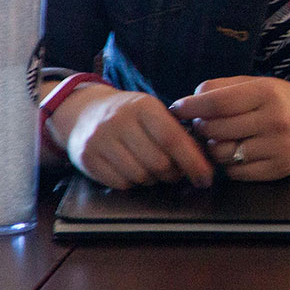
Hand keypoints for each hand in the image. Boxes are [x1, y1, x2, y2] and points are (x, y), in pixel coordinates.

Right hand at [53, 85, 212, 188]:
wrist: (83, 112)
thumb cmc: (130, 115)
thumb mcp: (153, 112)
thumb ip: (176, 131)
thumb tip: (203, 161)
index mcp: (143, 106)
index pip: (172, 138)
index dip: (192, 161)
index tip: (206, 177)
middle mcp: (119, 121)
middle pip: (158, 162)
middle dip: (173, 173)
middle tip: (176, 172)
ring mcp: (100, 140)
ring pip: (140, 175)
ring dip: (153, 179)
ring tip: (153, 169)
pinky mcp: (86, 158)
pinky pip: (120, 183)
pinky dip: (132, 183)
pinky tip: (133, 171)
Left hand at [171, 76, 289, 180]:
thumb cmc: (289, 102)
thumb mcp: (261, 84)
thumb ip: (225, 87)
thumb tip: (191, 99)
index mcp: (267, 93)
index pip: (215, 102)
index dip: (190, 107)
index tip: (177, 109)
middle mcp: (273, 120)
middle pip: (214, 128)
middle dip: (202, 127)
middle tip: (206, 124)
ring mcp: (276, 147)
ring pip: (221, 153)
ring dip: (214, 147)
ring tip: (224, 139)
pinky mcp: (278, 170)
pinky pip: (235, 172)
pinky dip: (229, 164)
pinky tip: (239, 153)